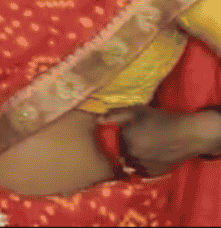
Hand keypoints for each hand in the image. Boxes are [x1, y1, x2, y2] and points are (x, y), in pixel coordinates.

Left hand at [105, 106, 220, 175]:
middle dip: (126, 147)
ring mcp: (142, 167)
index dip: (123, 135)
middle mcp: (131, 156)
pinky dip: (142, 165)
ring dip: (133, 157)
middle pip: (121, 152)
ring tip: (147, 149)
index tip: (133, 130)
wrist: (189, 135)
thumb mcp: (138, 111)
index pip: (115, 140)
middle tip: (142, 140)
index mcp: (125, 140)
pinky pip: (141, 171)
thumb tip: (97, 119)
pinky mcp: (154, 174)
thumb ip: (116, 115)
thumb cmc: (162, 120)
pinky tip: (152, 157)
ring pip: (130, 163)